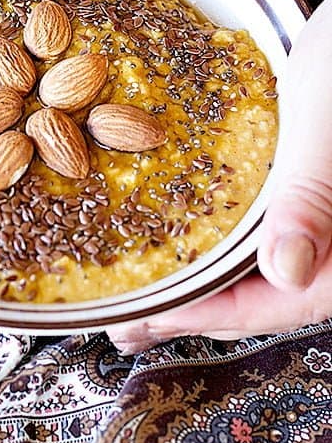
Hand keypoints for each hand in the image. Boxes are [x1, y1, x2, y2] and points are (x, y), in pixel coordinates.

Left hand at [109, 0, 331, 350]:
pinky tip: (194, 236)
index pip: (276, 303)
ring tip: (155, 293)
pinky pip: (269, 229)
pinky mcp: (314, 187)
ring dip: (209, 281)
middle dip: (196, 310)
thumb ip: (312, 194)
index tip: (141, 322)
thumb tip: (289, 270)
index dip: (202, 316)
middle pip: (268, 295)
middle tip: (131, 327)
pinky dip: (227, 242)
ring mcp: (327, 214)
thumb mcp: (327, 116)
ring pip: (268, 267)